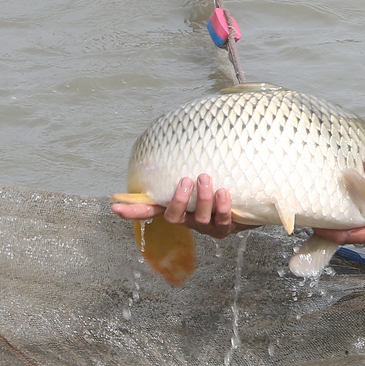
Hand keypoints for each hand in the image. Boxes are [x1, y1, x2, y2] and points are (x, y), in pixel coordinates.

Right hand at [109, 174, 249, 239]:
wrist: (250, 198)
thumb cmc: (220, 180)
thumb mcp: (200, 173)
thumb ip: (184, 162)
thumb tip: (168, 137)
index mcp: (177, 206)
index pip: (150, 210)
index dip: (133, 211)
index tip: (114, 207)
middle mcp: (188, 219)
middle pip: (174, 217)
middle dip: (179, 200)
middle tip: (186, 179)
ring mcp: (206, 226)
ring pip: (199, 218)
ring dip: (203, 199)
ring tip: (207, 179)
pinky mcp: (225, 229)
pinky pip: (221, 222)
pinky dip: (222, 207)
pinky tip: (223, 192)